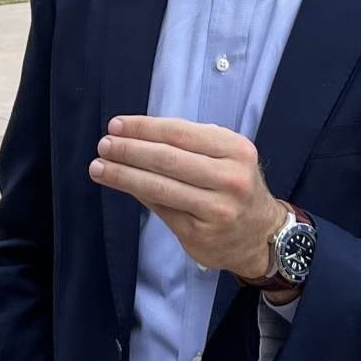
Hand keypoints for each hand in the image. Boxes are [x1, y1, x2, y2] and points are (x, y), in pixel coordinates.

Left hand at [91, 116, 287, 277]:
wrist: (261, 235)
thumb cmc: (234, 185)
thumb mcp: (226, 156)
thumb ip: (189, 144)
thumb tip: (134, 136)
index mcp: (236, 149)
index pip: (179, 132)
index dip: (143, 128)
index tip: (116, 125)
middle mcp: (230, 178)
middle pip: (167, 159)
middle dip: (128, 150)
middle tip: (104, 145)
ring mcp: (216, 209)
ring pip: (159, 187)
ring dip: (123, 175)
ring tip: (99, 167)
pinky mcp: (200, 234)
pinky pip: (161, 209)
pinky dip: (138, 195)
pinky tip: (121, 185)